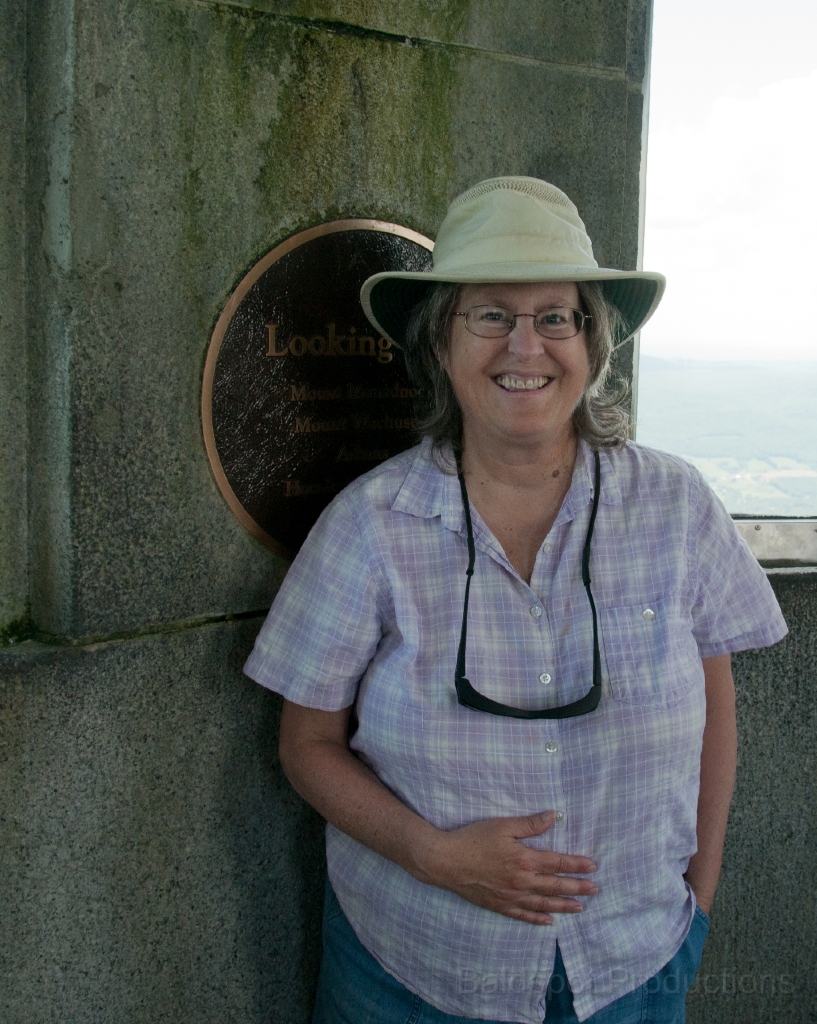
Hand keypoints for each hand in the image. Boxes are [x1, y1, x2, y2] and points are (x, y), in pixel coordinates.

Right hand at [418, 811, 597, 924]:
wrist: (446, 861)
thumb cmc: (473, 839)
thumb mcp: (502, 826)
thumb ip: (530, 824)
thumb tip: (554, 816)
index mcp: (524, 860)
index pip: (557, 863)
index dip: (576, 865)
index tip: (593, 867)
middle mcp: (522, 882)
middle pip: (556, 886)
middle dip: (577, 887)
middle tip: (595, 889)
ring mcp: (511, 897)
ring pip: (544, 904)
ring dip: (564, 905)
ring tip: (580, 907)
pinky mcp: (500, 906)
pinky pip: (524, 916)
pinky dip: (539, 919)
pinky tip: (549, 921)